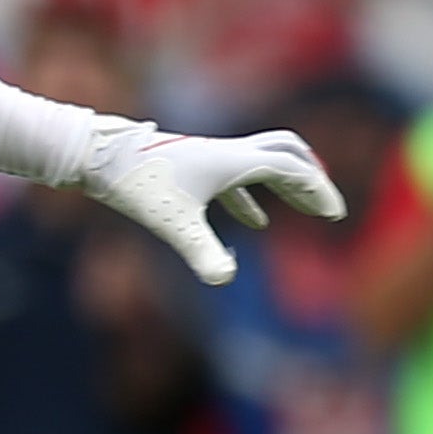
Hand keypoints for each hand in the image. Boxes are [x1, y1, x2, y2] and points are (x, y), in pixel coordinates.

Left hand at [76, 118, 345, 285]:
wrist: (98, 156)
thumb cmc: (137, 185)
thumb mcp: (172, 224)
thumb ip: (202, 253)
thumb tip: (224, 281)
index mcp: (233, 161)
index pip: (291, 170)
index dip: (316, 191)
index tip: (334, 215)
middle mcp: (226, 153)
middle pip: (286, 154)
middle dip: (311, 179)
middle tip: (327, 208)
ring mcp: (209, 158)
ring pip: (261, 163)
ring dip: (286, 184)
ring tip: (304, 209)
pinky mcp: (192, 168)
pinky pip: (233, 178)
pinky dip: (252, 198)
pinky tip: (254, 224)